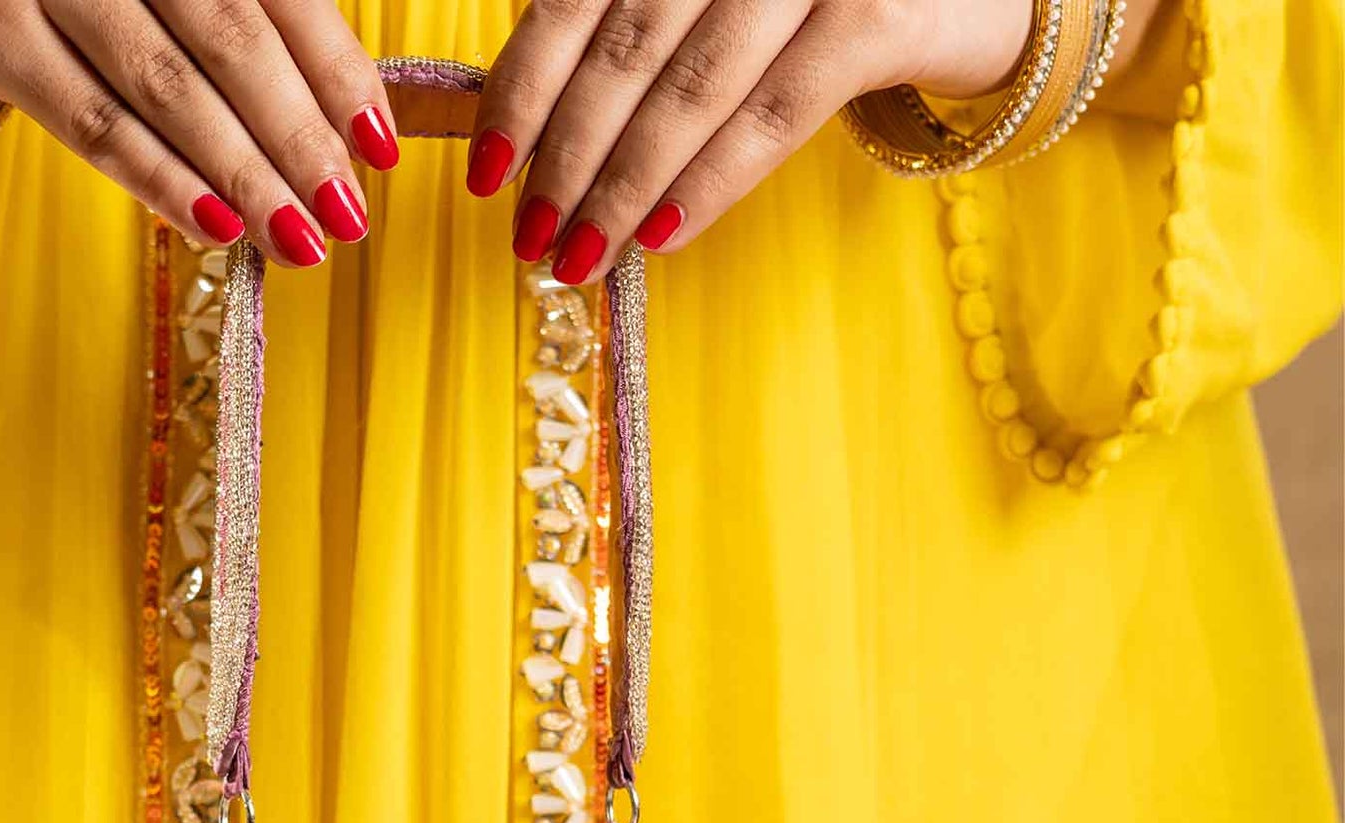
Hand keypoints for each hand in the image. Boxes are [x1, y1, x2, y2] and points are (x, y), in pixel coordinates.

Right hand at [0, 0, 400, 263]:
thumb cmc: (64, 3)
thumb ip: (236, 30)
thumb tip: (343, 132)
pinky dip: (160, 180)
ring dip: (243, 173)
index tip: (380, 147)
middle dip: (298, 135)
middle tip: (348, 216)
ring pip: (165, 84)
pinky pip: (91, 120)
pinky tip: (216, 228)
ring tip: (298, 239)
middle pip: (228, 31)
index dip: (334, 68)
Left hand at [464, 0, 1039, 279]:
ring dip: (621, 188)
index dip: (522, 91)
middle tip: (527, 240)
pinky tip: (659, 237)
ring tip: (578, 256)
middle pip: (626, 49)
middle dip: (565, 159)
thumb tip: (525, 133)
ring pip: (690, 89)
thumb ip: (629, 27)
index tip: (485, 175)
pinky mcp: (877, 12)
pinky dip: (708, 184)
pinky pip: (773, 116)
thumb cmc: (808, 2)